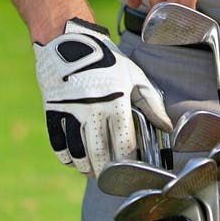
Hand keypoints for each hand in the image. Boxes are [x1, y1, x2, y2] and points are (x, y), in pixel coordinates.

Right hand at [34, 18, 171, 177]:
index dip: (130, 162)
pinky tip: (76, 161)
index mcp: (116, 98)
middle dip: (108, 172)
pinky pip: (59, 146)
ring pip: (79, 155)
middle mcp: (93, 107)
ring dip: (87, 168)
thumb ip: (151, 102)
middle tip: (113, 179)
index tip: (134, 170)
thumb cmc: (106, 60)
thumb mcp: (133, 75)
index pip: (125, 143)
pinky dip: (68, 159)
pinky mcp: (52, 112)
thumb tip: (167, 127)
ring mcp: (70, 111)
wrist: (67, 41)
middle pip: (101, 154)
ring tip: (95, 172)